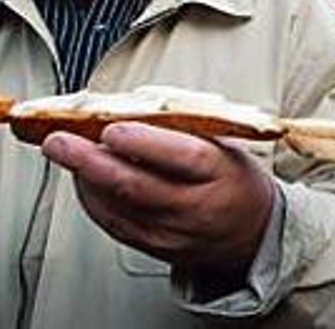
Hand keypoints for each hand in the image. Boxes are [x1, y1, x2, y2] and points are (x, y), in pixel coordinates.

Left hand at [42, 122, 274, 271]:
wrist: (251, 232)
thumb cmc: (235, 180)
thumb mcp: (227, 147)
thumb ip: (186, 130)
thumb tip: (135, 110)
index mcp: (221, 173)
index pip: (182, 158)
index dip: (144, 143)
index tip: (113, 128)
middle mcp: (196, 207)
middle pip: (137, 185)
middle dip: (91, 160)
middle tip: (60, 141)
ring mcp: (173, 232)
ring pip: (118, 206)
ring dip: (84, 177)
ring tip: (66, 152)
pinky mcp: (155, 247)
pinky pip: (114, 223)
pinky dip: (92, 198)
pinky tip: (84, 179)